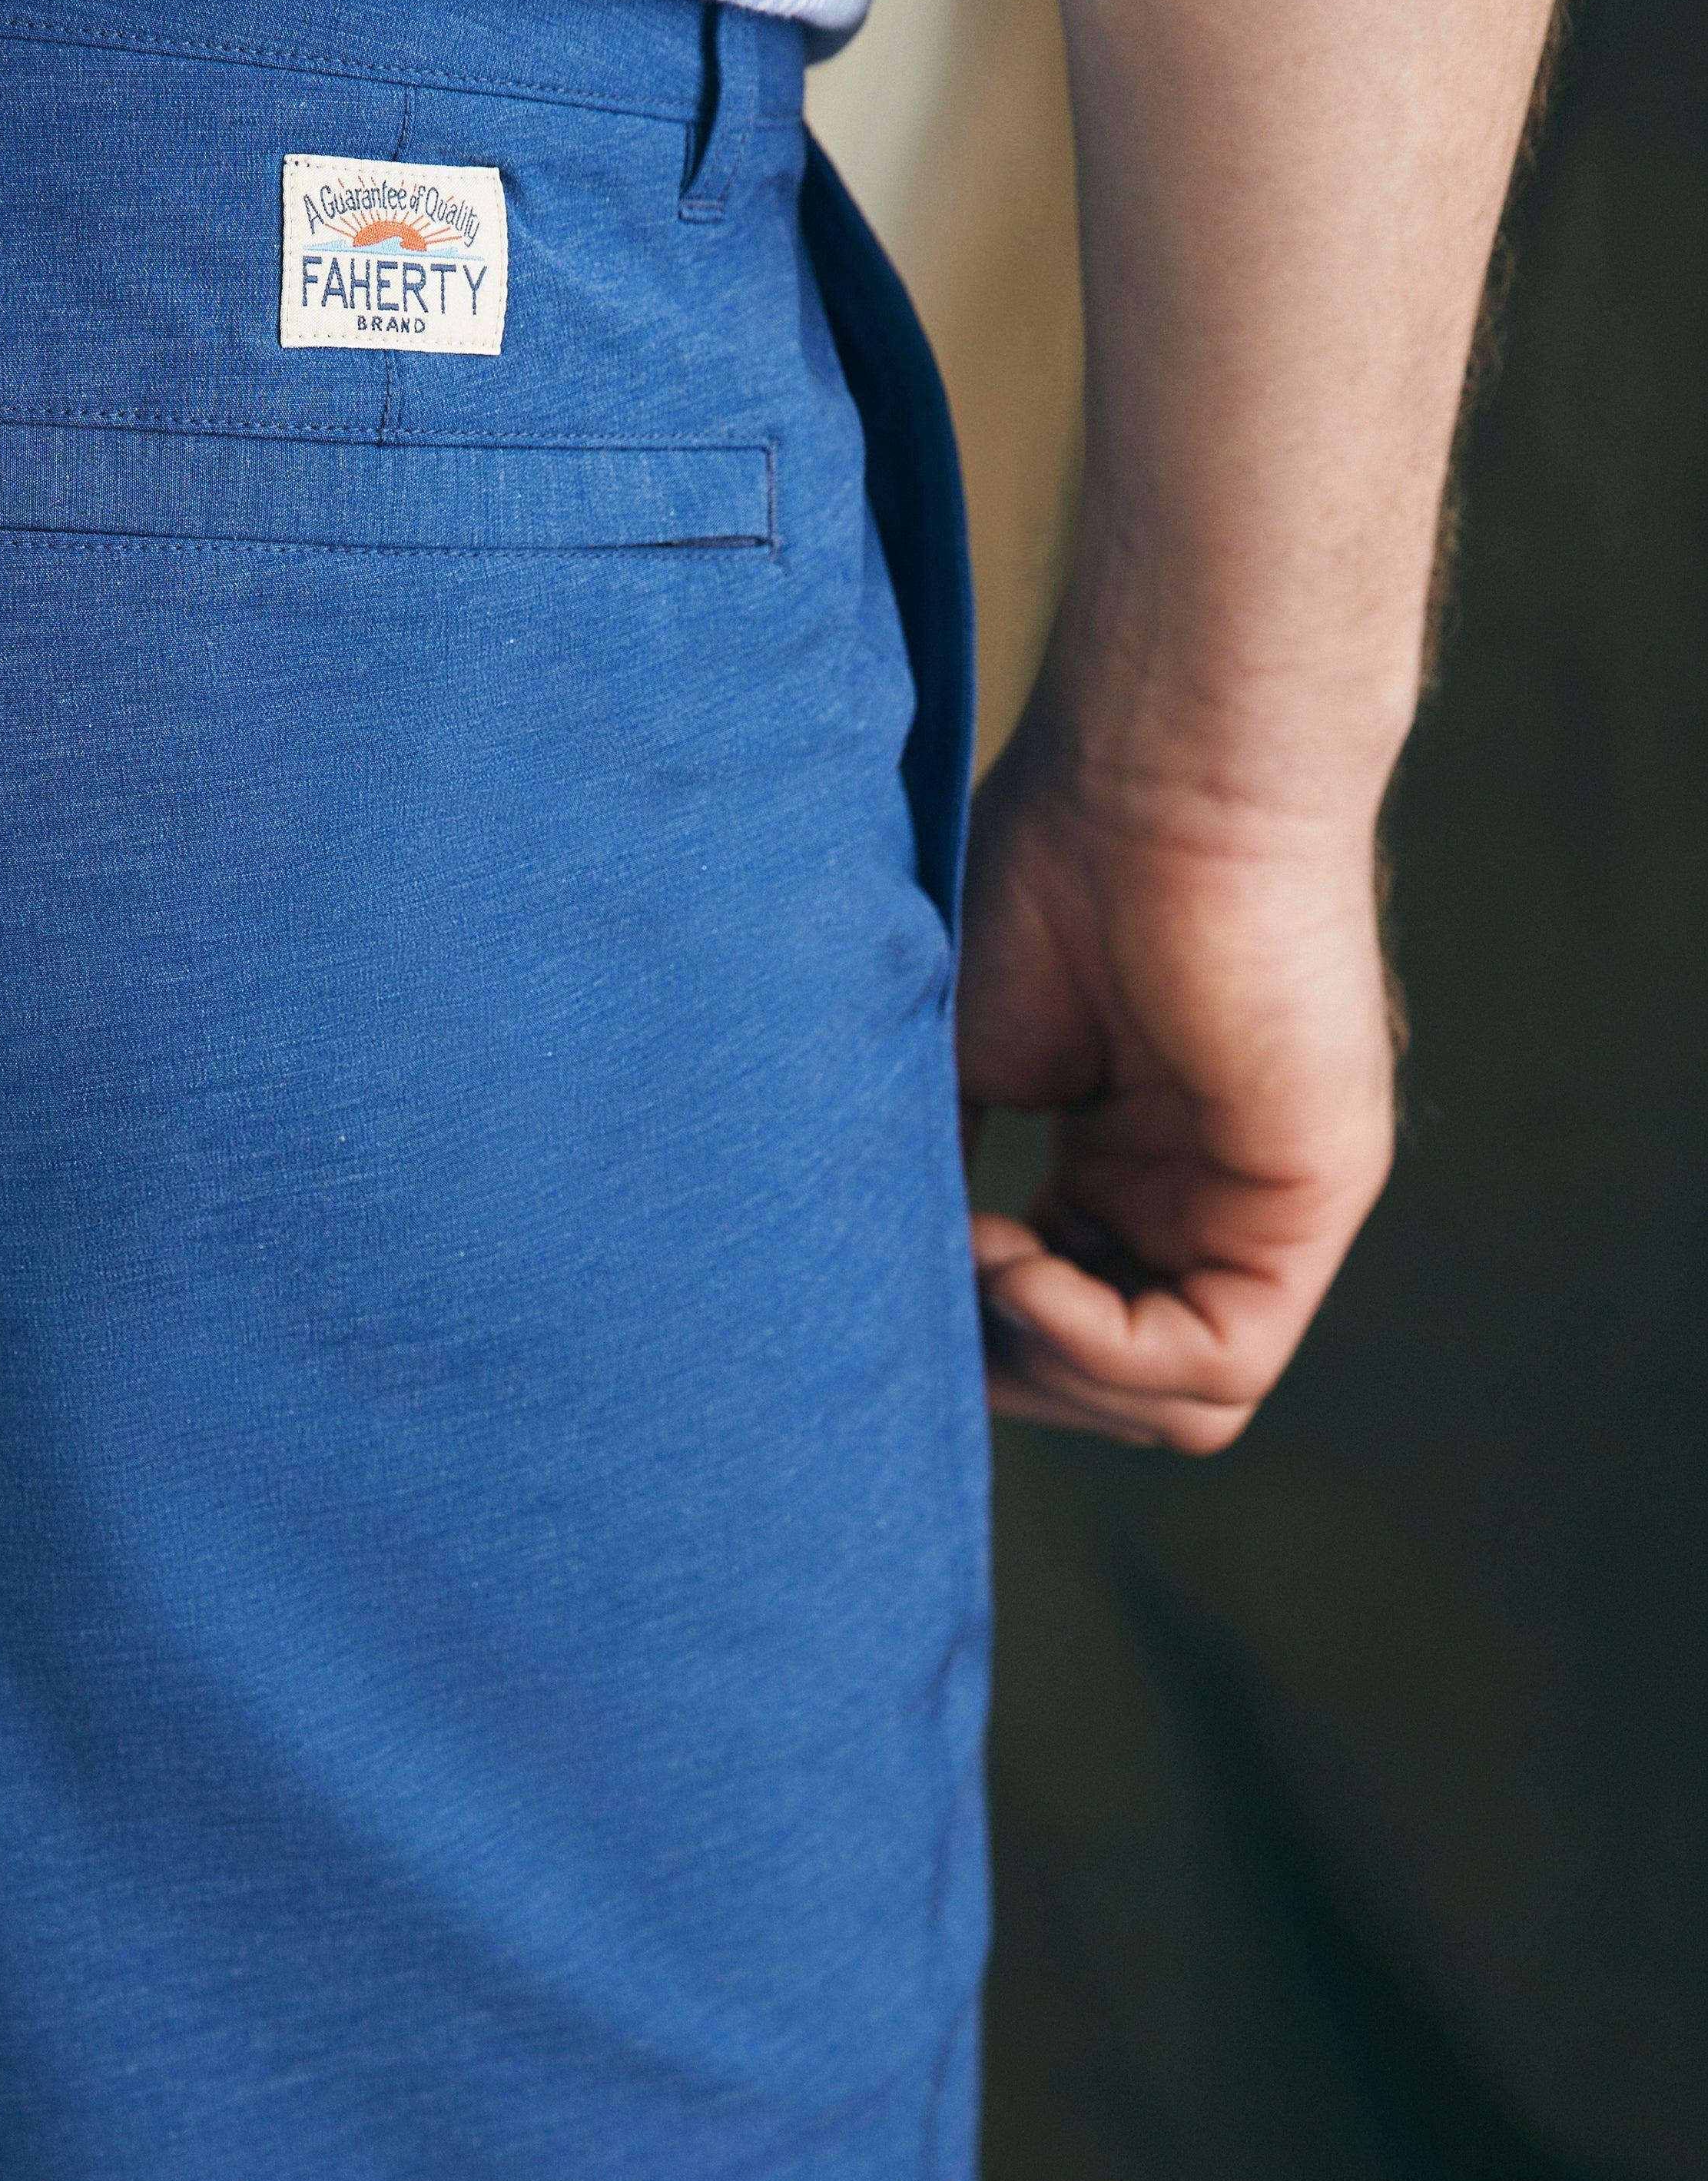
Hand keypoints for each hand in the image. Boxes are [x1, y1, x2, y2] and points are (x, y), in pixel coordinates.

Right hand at [955, 730, 1398, 1451]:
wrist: (1149, 774)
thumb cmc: (1044, 872)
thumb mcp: (947, 1061)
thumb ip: (928, 1183)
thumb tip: (873, 1305)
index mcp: (1123, 1168)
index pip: (1063, 1331)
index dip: (973, 1334)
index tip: (893, 1258)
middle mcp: (1198, 1199)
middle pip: (1116, 1390)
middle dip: (1007, 1368)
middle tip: (936, 1271)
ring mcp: (1259, 1207)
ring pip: (1178, 1406)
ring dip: (1051, 1366)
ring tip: (981, 1258)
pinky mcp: (1307, 1204)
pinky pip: (1218, 1366)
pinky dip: (1100, 1346)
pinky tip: (1021, 1260)